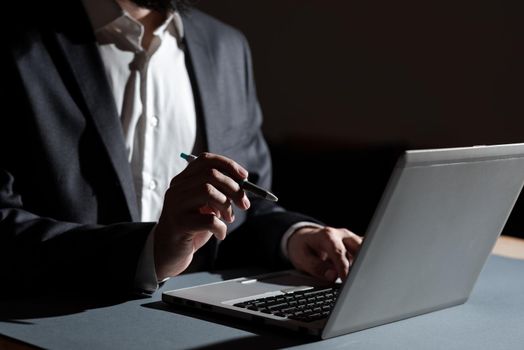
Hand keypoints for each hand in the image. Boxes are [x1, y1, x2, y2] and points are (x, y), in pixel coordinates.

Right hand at [154, 152, 250, 279]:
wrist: (168, 252)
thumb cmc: (192, 227)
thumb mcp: (206, 206)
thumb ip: (220, 193)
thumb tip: (244, 185)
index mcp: (183, 180)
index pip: (205, 160)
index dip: (228, 165)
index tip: (245, 177)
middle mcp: (177, 189)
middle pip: (210, 174)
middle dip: (234, 188)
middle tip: (244, 204)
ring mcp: (175, 205)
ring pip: (208, 191)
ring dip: (227, 206)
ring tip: (229, 219)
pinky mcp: (179, 224)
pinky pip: (208, 219)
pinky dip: (221, 227)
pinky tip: (220, 234)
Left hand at [287, 226, 362, 281]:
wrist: (304, 238)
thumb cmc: (303, 248)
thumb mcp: (302, 258)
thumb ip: (316, 267)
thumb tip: (332, 276)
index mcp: (327, 236)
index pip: (339, 253)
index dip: (344, 269)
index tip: (347, 282)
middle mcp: (342, 235)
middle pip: (358, 249)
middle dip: (360, 265)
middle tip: (357, 282)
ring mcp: (351, 239)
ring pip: (365, 252)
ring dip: (363, 265)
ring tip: (357, 280)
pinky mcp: (356, 245)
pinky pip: (365, 253)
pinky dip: (365, 263)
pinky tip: (361, 274)